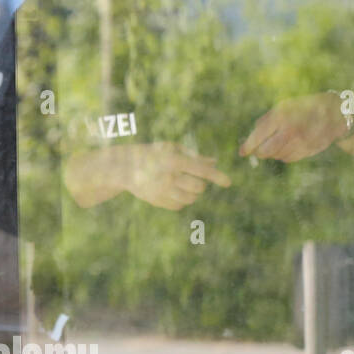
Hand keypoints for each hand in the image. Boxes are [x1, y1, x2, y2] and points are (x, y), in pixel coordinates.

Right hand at [117, 142, 231, 209]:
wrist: (124, 167)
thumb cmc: (152, 153)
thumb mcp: (171, 148)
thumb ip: (193, 155)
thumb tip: (214, 162)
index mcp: (173, 160)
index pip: (202, 170)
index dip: (218, 176)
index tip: (229, 182)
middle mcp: (168, 177)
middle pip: (198, 187)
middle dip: (201, 184)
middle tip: (194, 179)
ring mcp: (162, 191)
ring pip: (190, 198)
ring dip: (193, 193)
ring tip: (184, 185)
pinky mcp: (157, 201)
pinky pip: (179, 205)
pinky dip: (182, 200)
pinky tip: (175, 191)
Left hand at [239, 92, 349, 161]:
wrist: (335, 112)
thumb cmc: (303, 107)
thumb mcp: (282, 107)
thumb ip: (265, 121)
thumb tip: (250, 137)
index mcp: (280, 117)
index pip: (257, 137)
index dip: (247, 147)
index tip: (242, 152)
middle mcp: (290, 131)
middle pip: (265, 151)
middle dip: (258, 153)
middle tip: (256, 151)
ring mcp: (301, 142)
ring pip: (277, 156)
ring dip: (272, 154)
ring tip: (275, 144)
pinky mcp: (309, 150)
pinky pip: (289, 159)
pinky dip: (284, 156)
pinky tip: (287, 147)